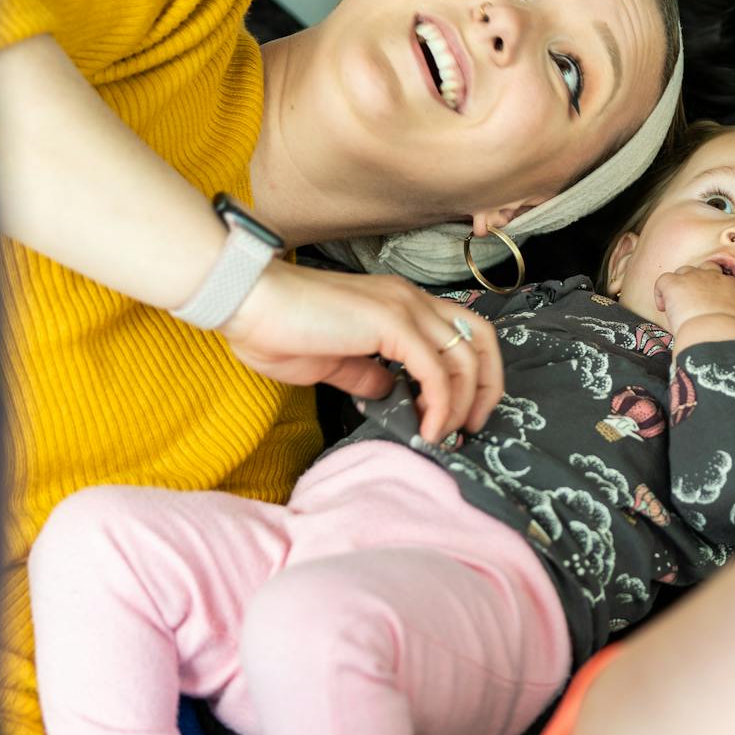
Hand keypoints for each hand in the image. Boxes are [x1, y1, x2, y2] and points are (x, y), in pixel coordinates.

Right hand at [219, 262, 503, 440]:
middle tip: (469, 428)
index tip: (461, 415)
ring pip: (465, 358)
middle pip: (481, 341)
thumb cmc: (278, 329)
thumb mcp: (332, 363)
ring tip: (443, 435)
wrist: (247, 303)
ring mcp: (404, 307)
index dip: (475, 376)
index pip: (464, 333)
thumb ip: (366, 375)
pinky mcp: (391, 323)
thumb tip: (389, 393)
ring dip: (464, 404)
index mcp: (401, 304)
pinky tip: (427, 428)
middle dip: (487, 389)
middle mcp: (411, 299)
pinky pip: (435, 370)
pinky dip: (441, 404)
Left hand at [654, 264, 734, 349]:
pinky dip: (660, 292)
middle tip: (694, 299)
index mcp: (732, 286)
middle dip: (698, 280)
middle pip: (704, 268)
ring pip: (683, 272)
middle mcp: (712, 277)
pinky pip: (662, 281)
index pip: (724, 278)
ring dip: (679, 285)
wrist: (717, 335)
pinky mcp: (674, 284)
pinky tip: (663, 307)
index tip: (711, 302)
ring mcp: (692, 278)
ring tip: (677, 304)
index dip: (716, 289)